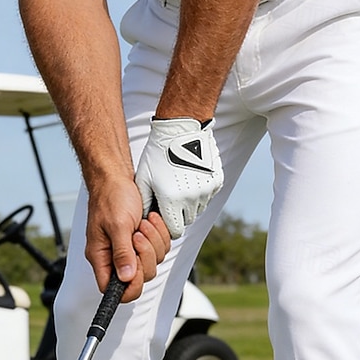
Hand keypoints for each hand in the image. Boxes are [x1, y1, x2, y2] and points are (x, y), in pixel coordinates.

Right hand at [85, 176, 169, 302]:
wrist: (117, 178)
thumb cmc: (111, 197)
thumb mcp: (117, 225)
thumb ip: (122, 253)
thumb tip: (125, 277)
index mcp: (101, 258)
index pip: (112, 290)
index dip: (128, 287)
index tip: (137, 269)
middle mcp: (114, 258)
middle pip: (138, 278)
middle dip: (145, 256)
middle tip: (138, 235)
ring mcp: (130, 250)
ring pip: (152, 263)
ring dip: (153, 242)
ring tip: (143, 224)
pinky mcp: (143, 242)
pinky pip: (160, 249)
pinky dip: (160, 235)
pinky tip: (150, 221)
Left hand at [135, 118, 223, 239]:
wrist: (181, 128)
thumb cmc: (158, 153)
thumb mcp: (144, 178)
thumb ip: (144, 203)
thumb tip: (143, 221)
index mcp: (172, 201)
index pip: (174, 231)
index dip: (167, 227)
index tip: (163, 217)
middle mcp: (191, 199)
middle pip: (187, 221)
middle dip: (178, 215)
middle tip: (170, 199)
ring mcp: (206, 190)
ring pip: (198, 209)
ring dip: (189, 204)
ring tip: (179, 185)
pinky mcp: (216, 181)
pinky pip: (207, 196)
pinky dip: (200, 192)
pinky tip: (190, 177)